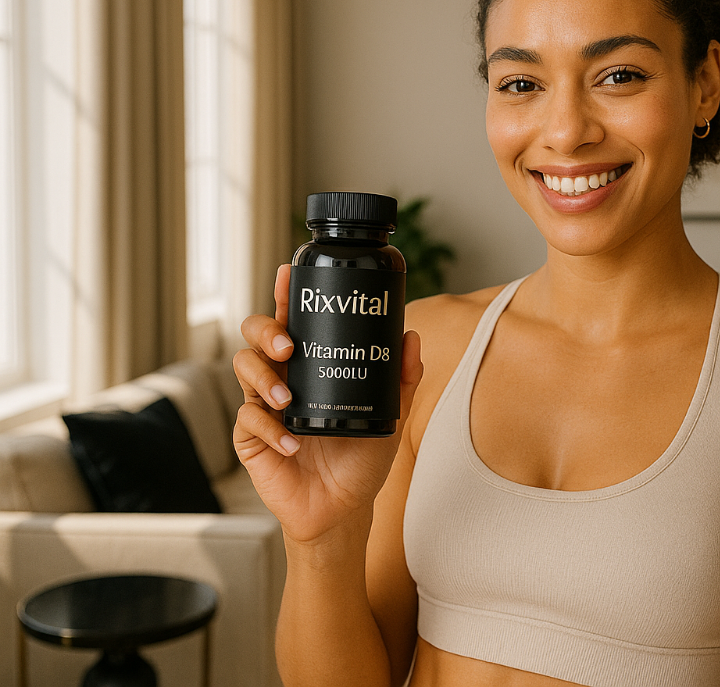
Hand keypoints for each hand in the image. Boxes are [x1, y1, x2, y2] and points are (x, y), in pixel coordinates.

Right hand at [233, 264, 423, 544]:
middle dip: (266, 332)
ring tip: (287, 400)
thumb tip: (411, 337)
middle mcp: (284, 380)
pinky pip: (249, 422)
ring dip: (264, 380)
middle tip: (288, 348)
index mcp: (311, 367)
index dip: (285, 295)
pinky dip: (271, 430)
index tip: (289, 274)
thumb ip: (402, 380)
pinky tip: (292, 443)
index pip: (293, 322)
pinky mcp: (252, 439)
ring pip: (244, 370)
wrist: (344, 508)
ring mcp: (264, 407)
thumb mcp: (389, 416)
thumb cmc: (360, 460)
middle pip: (256, 338)